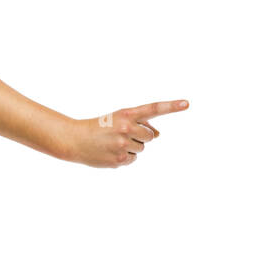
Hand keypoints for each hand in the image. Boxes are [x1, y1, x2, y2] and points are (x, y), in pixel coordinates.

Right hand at [62, 99, 188, 167]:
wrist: (76, 140)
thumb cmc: (100, 127)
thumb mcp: (118, 118)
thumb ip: (139, 123)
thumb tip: (158, 134)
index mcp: (127, 114)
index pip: (153, 109)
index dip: (172, 107)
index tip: (187, 104)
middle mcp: (126, 127)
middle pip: (149, 136)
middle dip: (140, 136)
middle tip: (121, 135)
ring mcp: (123, 144)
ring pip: (141, 149)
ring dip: (131, 147)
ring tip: (113, 143)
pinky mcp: (119, 159)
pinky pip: (132, 159)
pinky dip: (124, 157)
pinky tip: (110, 152)